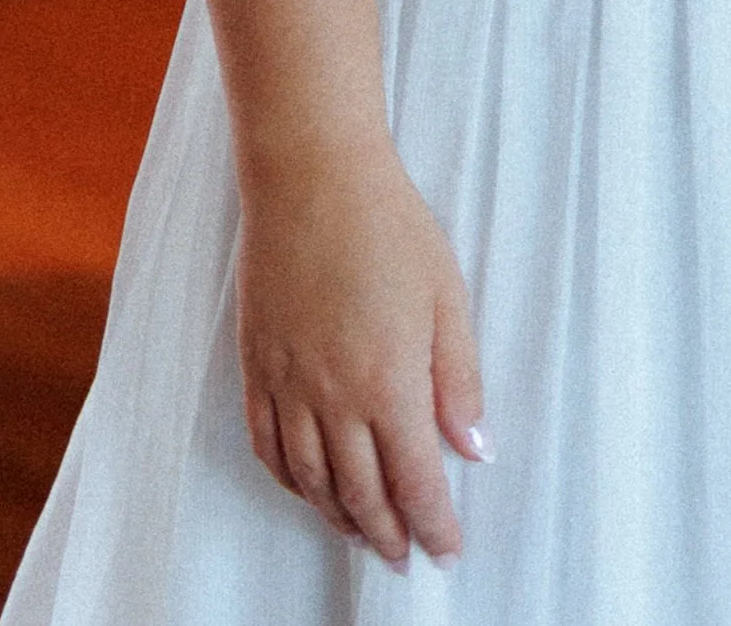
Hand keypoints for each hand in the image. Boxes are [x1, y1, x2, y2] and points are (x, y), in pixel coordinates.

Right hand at [236, 139, 489, 563]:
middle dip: (387, 535)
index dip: (433, 526)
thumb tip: (473, 450)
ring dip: (338, 516)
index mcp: (389, 382)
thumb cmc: (387, 224)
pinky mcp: (257, 363)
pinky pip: (267, 444)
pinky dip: (288, 480)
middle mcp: (333, 396)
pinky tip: (306, 488)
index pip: (415, 482)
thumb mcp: (446, 296)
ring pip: (311, 480)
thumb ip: (459, 379)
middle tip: (406, 557)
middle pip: (361, 494)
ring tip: (361, 533)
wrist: (311, 173)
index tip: (446, 550)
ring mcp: (288, 382)